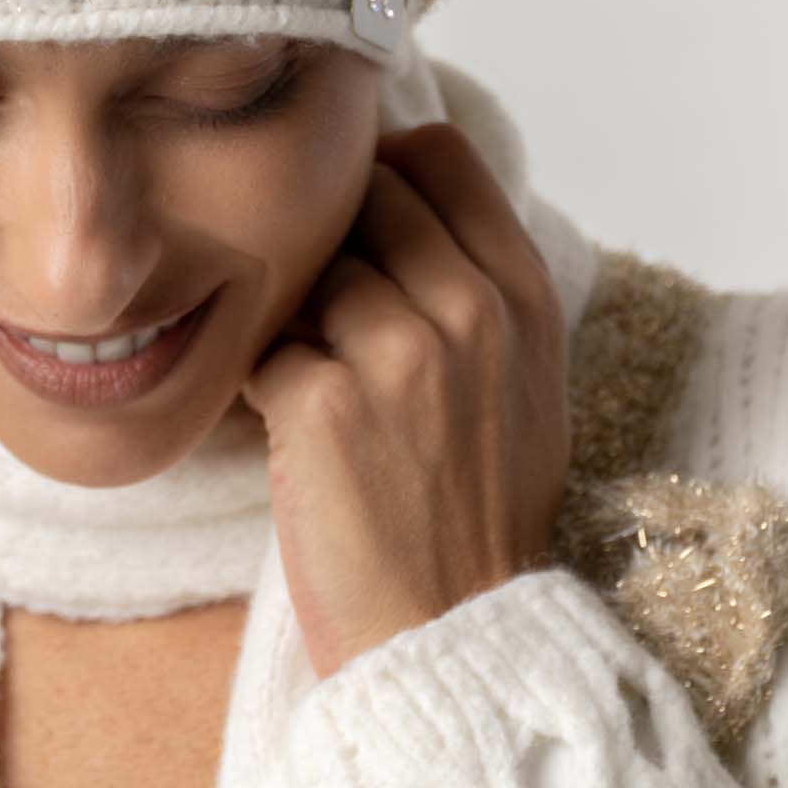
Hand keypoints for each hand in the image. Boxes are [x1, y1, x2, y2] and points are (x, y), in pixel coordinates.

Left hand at [237, 122, 571, 680]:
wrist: (454, 635)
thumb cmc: (479, 513)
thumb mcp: (524, 381)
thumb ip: (479, 283)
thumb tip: (407, 181)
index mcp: (525, 294)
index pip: (437, 152)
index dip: (383, 171)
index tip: (361, 219)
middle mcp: (471, 308)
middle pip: (360, 198)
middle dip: (334, 253)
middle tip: (339, 332)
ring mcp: (397, 353)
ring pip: (306, 274)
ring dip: (298, 327)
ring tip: (331, 403)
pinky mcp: (322, 403)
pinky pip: (262, 349)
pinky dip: (263, 390)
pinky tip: (300, 441)